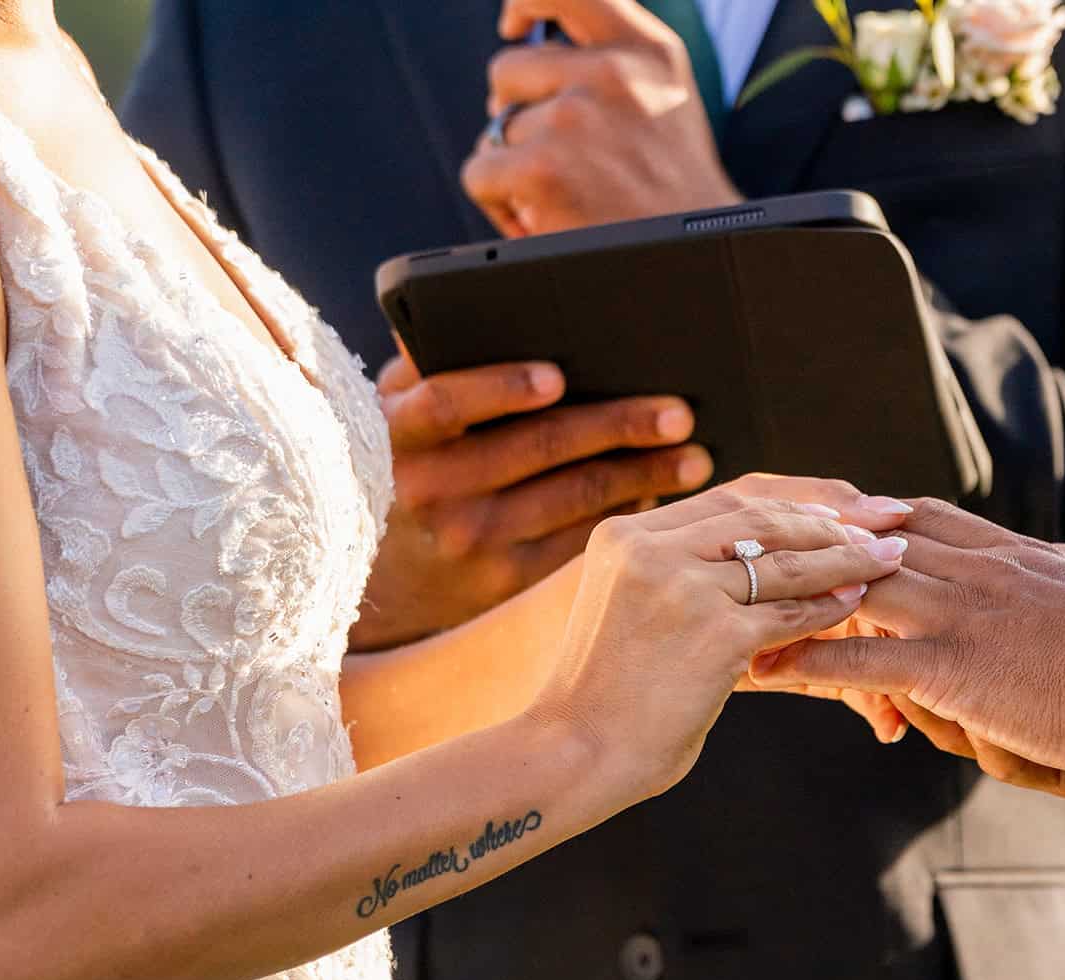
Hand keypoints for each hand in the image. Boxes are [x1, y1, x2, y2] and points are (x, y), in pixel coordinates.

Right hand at [351, 353, 712, 649]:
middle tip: (678, 413)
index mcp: (397, 435)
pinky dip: (623, 513)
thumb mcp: (389, 416)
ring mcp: (470, 543)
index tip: (558, 374)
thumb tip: (477, 310)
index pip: (446, 403)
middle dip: (618, 426)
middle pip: (538, 448)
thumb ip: (424, 366)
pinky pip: (578, 542)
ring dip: (642, 474)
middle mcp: (430, 491)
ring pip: (573, 498)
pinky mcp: (504, 583)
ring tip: (694, 455)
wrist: (370, 581)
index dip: (501, 387)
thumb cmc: (399, 468)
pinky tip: (658, 493)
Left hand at [462, 0, 741, 236]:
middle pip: (509, 70)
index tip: (510, 26)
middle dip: (518, 114)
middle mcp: (614, 72)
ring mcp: (576, 118)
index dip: (525, 4)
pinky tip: (537, 218)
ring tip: (563, 199)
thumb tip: (525, 38)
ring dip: (514, 167)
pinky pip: (479, 171)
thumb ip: (613, 58)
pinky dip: (498, 201)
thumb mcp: (666, 102)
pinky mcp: (543, 168)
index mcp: (650, 50)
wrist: (701, 261)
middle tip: (557, 162)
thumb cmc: (675, 196)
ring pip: (495, 128)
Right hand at [527, 482, 908, 801]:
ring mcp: (684, 588)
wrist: (571, 752)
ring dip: (845, 558)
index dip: (792, 499)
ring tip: (886, 558)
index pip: (729, 496)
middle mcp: (650, 548)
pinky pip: (791, 611)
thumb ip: (673, 572)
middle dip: (830, 519)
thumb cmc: (604, 695)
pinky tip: (856, 602)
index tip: (837, 505)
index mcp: (625, 535)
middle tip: (881, 522)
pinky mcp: (715, 633)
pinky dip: (830, 605)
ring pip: (784, 561)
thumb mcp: (625, 607)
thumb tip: (746, 554)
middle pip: (763, 517)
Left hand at [751, 501, 1064, 796]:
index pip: (926, 517)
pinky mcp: (954, 665)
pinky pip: (864, 656)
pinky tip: (769, 666)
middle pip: (874, 541)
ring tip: (739, 606)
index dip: (872, 514)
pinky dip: (810, 659)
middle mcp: (978, 572)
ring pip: (856, 590)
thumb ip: (1058, 591)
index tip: (831, 511)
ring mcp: (961, 615)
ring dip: (795, 598)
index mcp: (1012, 556)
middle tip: (755, 549)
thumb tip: (1052, 590)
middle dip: (812, 545)